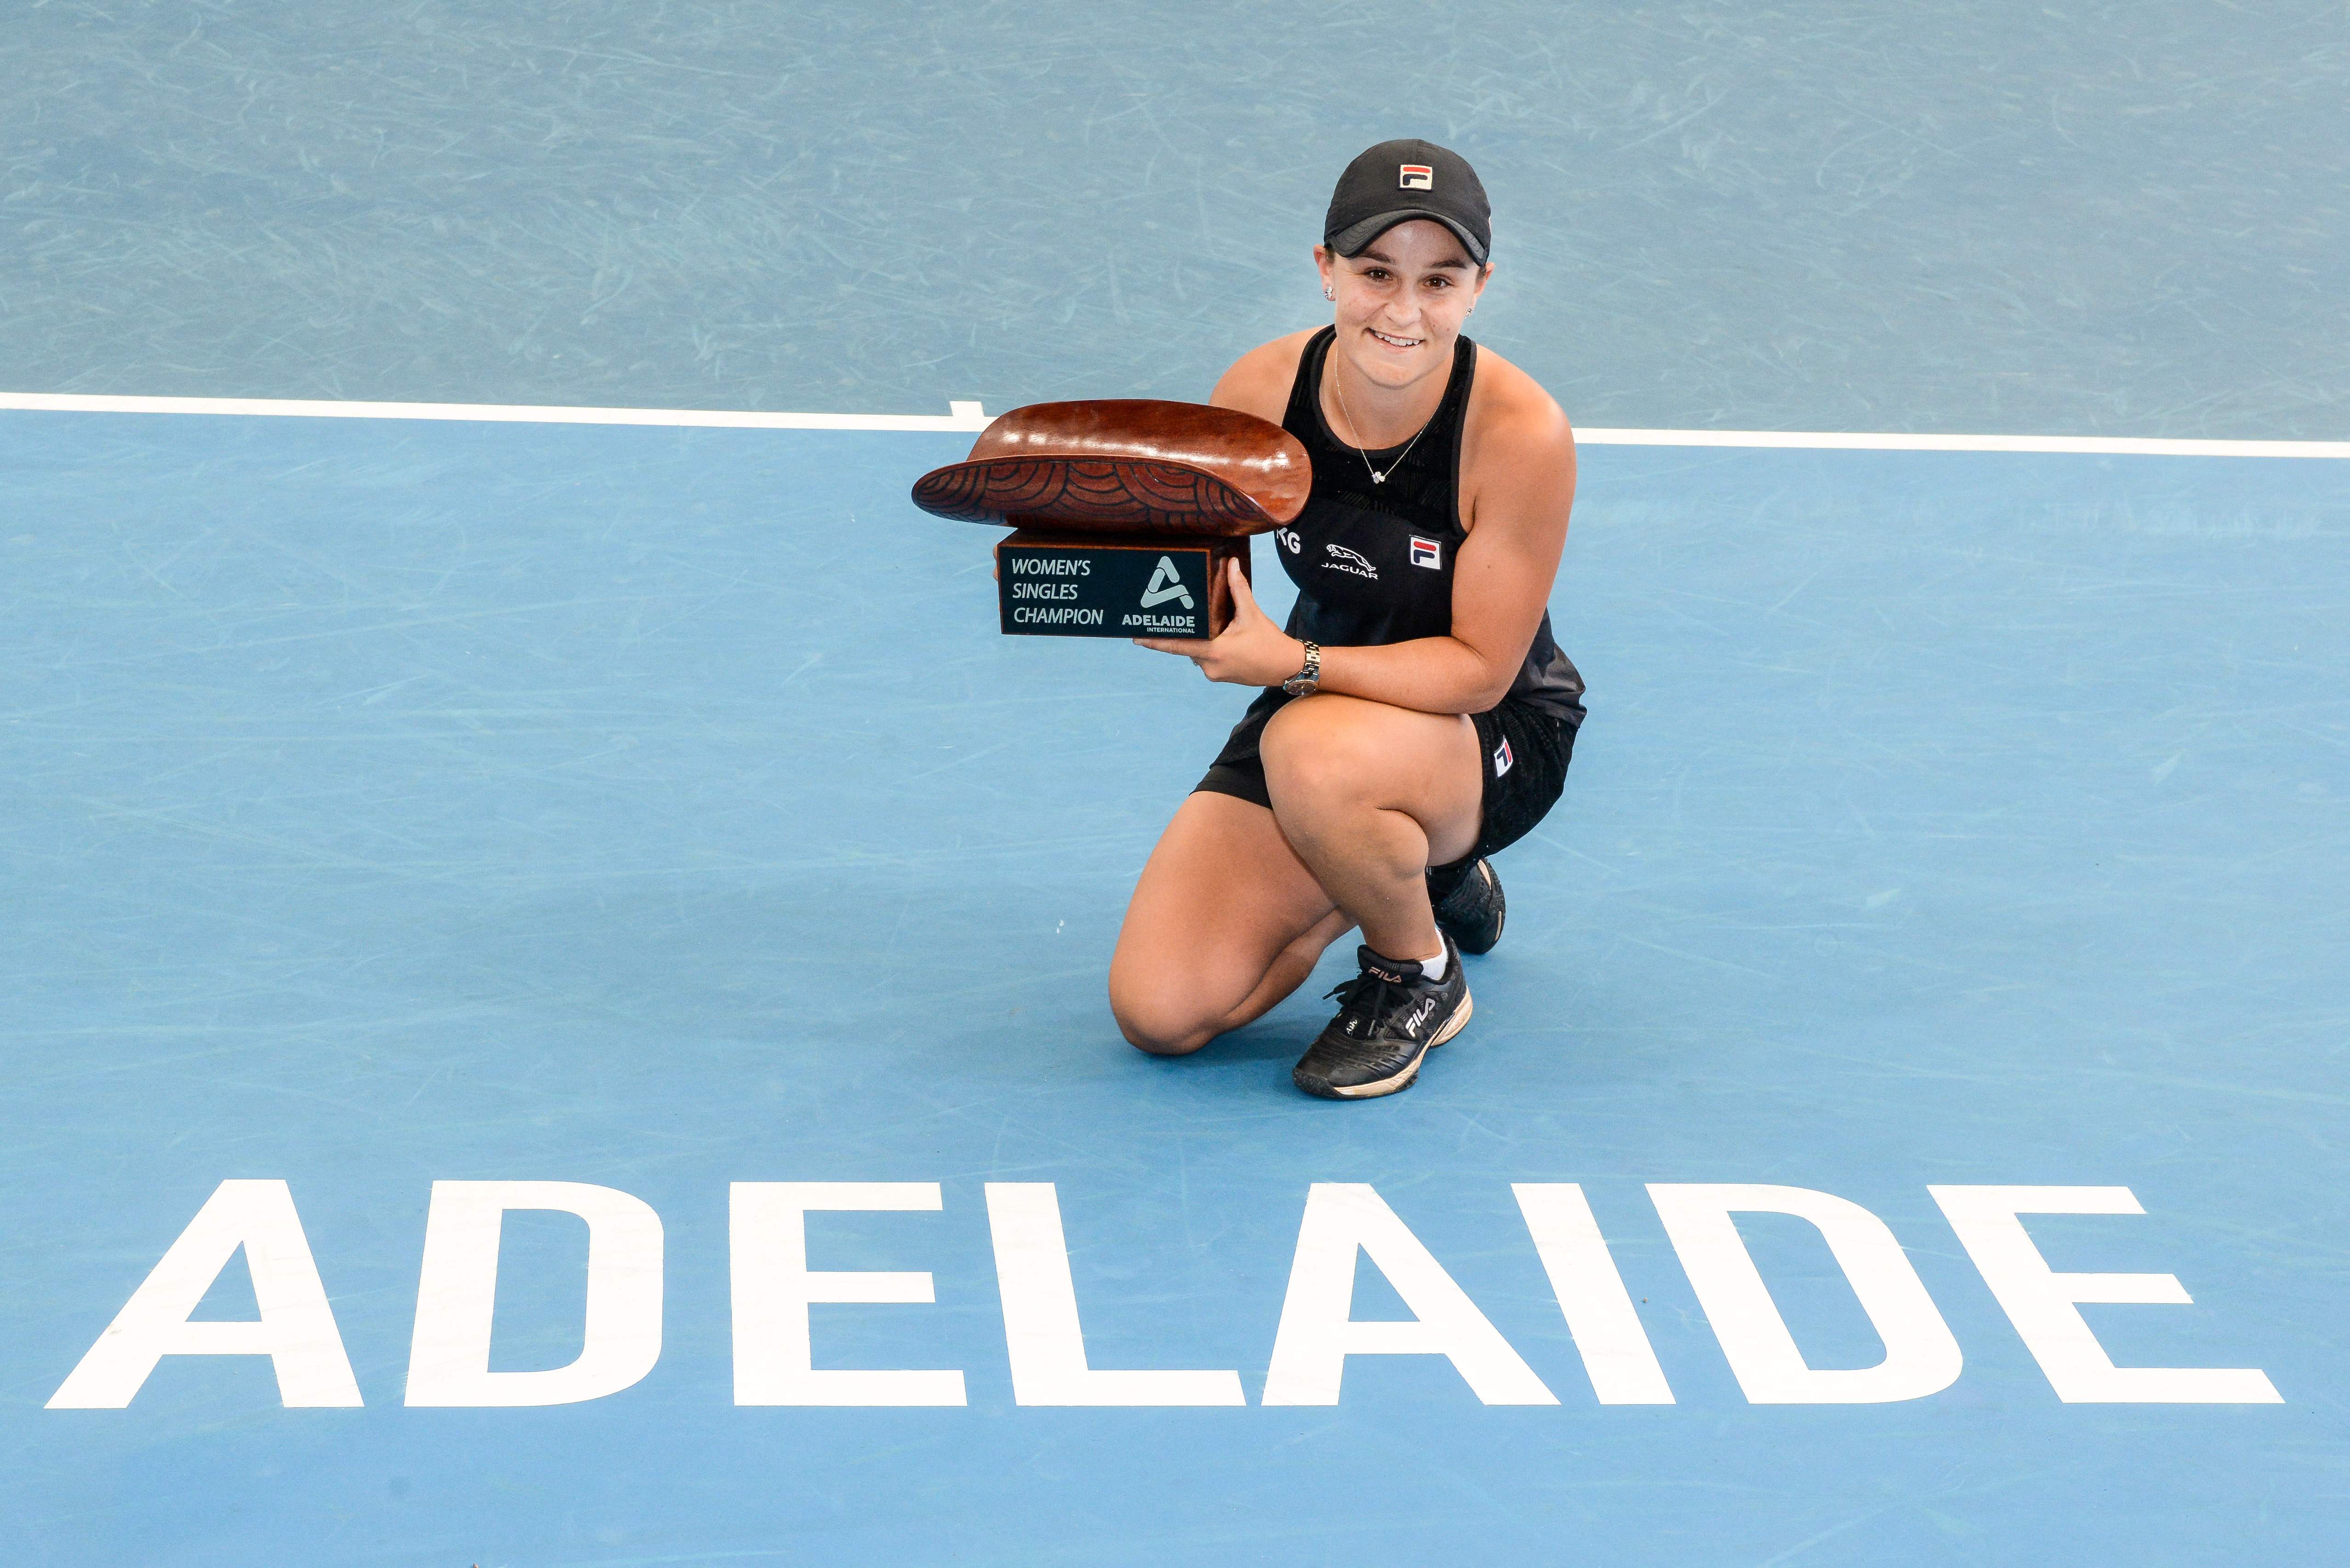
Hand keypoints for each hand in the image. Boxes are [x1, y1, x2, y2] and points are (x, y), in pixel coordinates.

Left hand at [1133, 558, 1303, 685]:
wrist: (1287, 667)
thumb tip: (1232, 564)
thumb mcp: (1252, 614)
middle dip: (1188, 632)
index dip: (1156, 641)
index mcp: (1214, 651)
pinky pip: (1206, 659)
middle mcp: (1209, 666)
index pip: (1178, 645)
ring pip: (1197, 653)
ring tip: (1215, 627)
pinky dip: (1209, 647)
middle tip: (1180, 617)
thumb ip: (1238, 589)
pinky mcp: (1220, 677)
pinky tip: (1223, 638)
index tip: (1136, 637)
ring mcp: (1214, 674)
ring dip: (1202, 640)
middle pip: (1188, 646)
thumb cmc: (1270, 642)